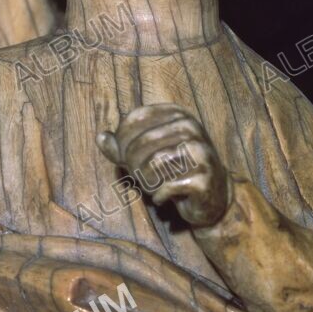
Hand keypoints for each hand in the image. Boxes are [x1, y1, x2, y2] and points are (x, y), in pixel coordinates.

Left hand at [97, 104, 230, 227]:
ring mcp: (200, 152)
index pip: (135, 119)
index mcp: (177, 114)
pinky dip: (159, 196)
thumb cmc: (173, 170)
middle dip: (132, 165)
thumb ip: (122, 146)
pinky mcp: (204, 179)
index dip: (121, 141)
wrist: (211, 195)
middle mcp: (191, 127)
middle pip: (142, 143)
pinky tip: (164, 197)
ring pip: (154, 163)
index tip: (122, 158)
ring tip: (151, 185)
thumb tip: (101, 138)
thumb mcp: (146, 153)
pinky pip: (167, 187)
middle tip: (138, 177)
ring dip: (146, 181)